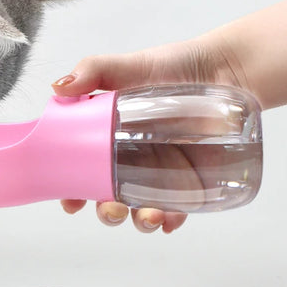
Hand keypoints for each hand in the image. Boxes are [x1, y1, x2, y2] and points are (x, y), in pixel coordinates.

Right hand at [52, 36, 246, 232]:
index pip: (83, 170)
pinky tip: (170, 221)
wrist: (227, 67)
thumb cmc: (177, 66)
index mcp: (109, 138)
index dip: (72, 189)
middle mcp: (131, 160)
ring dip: (139, 220)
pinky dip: (171, 221)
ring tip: (149, 216)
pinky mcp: (191, 181)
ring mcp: (161, 173)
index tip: (71, 202)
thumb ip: (94, 71)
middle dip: (106, 212)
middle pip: (109, 197)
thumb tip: (59, 87)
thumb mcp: (130, 65)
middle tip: (111, 208)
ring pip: (141, 209)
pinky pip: (178, 210)